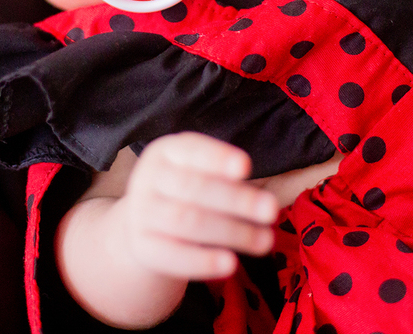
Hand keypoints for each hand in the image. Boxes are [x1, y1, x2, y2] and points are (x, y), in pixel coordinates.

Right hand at [114, 132, 277, 279]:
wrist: (144, 226)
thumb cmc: (187, 193)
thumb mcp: (201, 173)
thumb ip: (229, 178)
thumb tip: (270, 195)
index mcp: (166, 151)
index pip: (191, 150)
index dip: (218, 158)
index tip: (246, 167)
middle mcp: (148, 178)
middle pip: (194, 188)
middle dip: (236, 200)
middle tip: (271, 210)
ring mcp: (141, 213)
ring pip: (187, 221)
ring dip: (231, 232)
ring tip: (265, 241)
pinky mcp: (142, 246)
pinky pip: (173, 255)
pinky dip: (203, 261)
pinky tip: (231, 263)